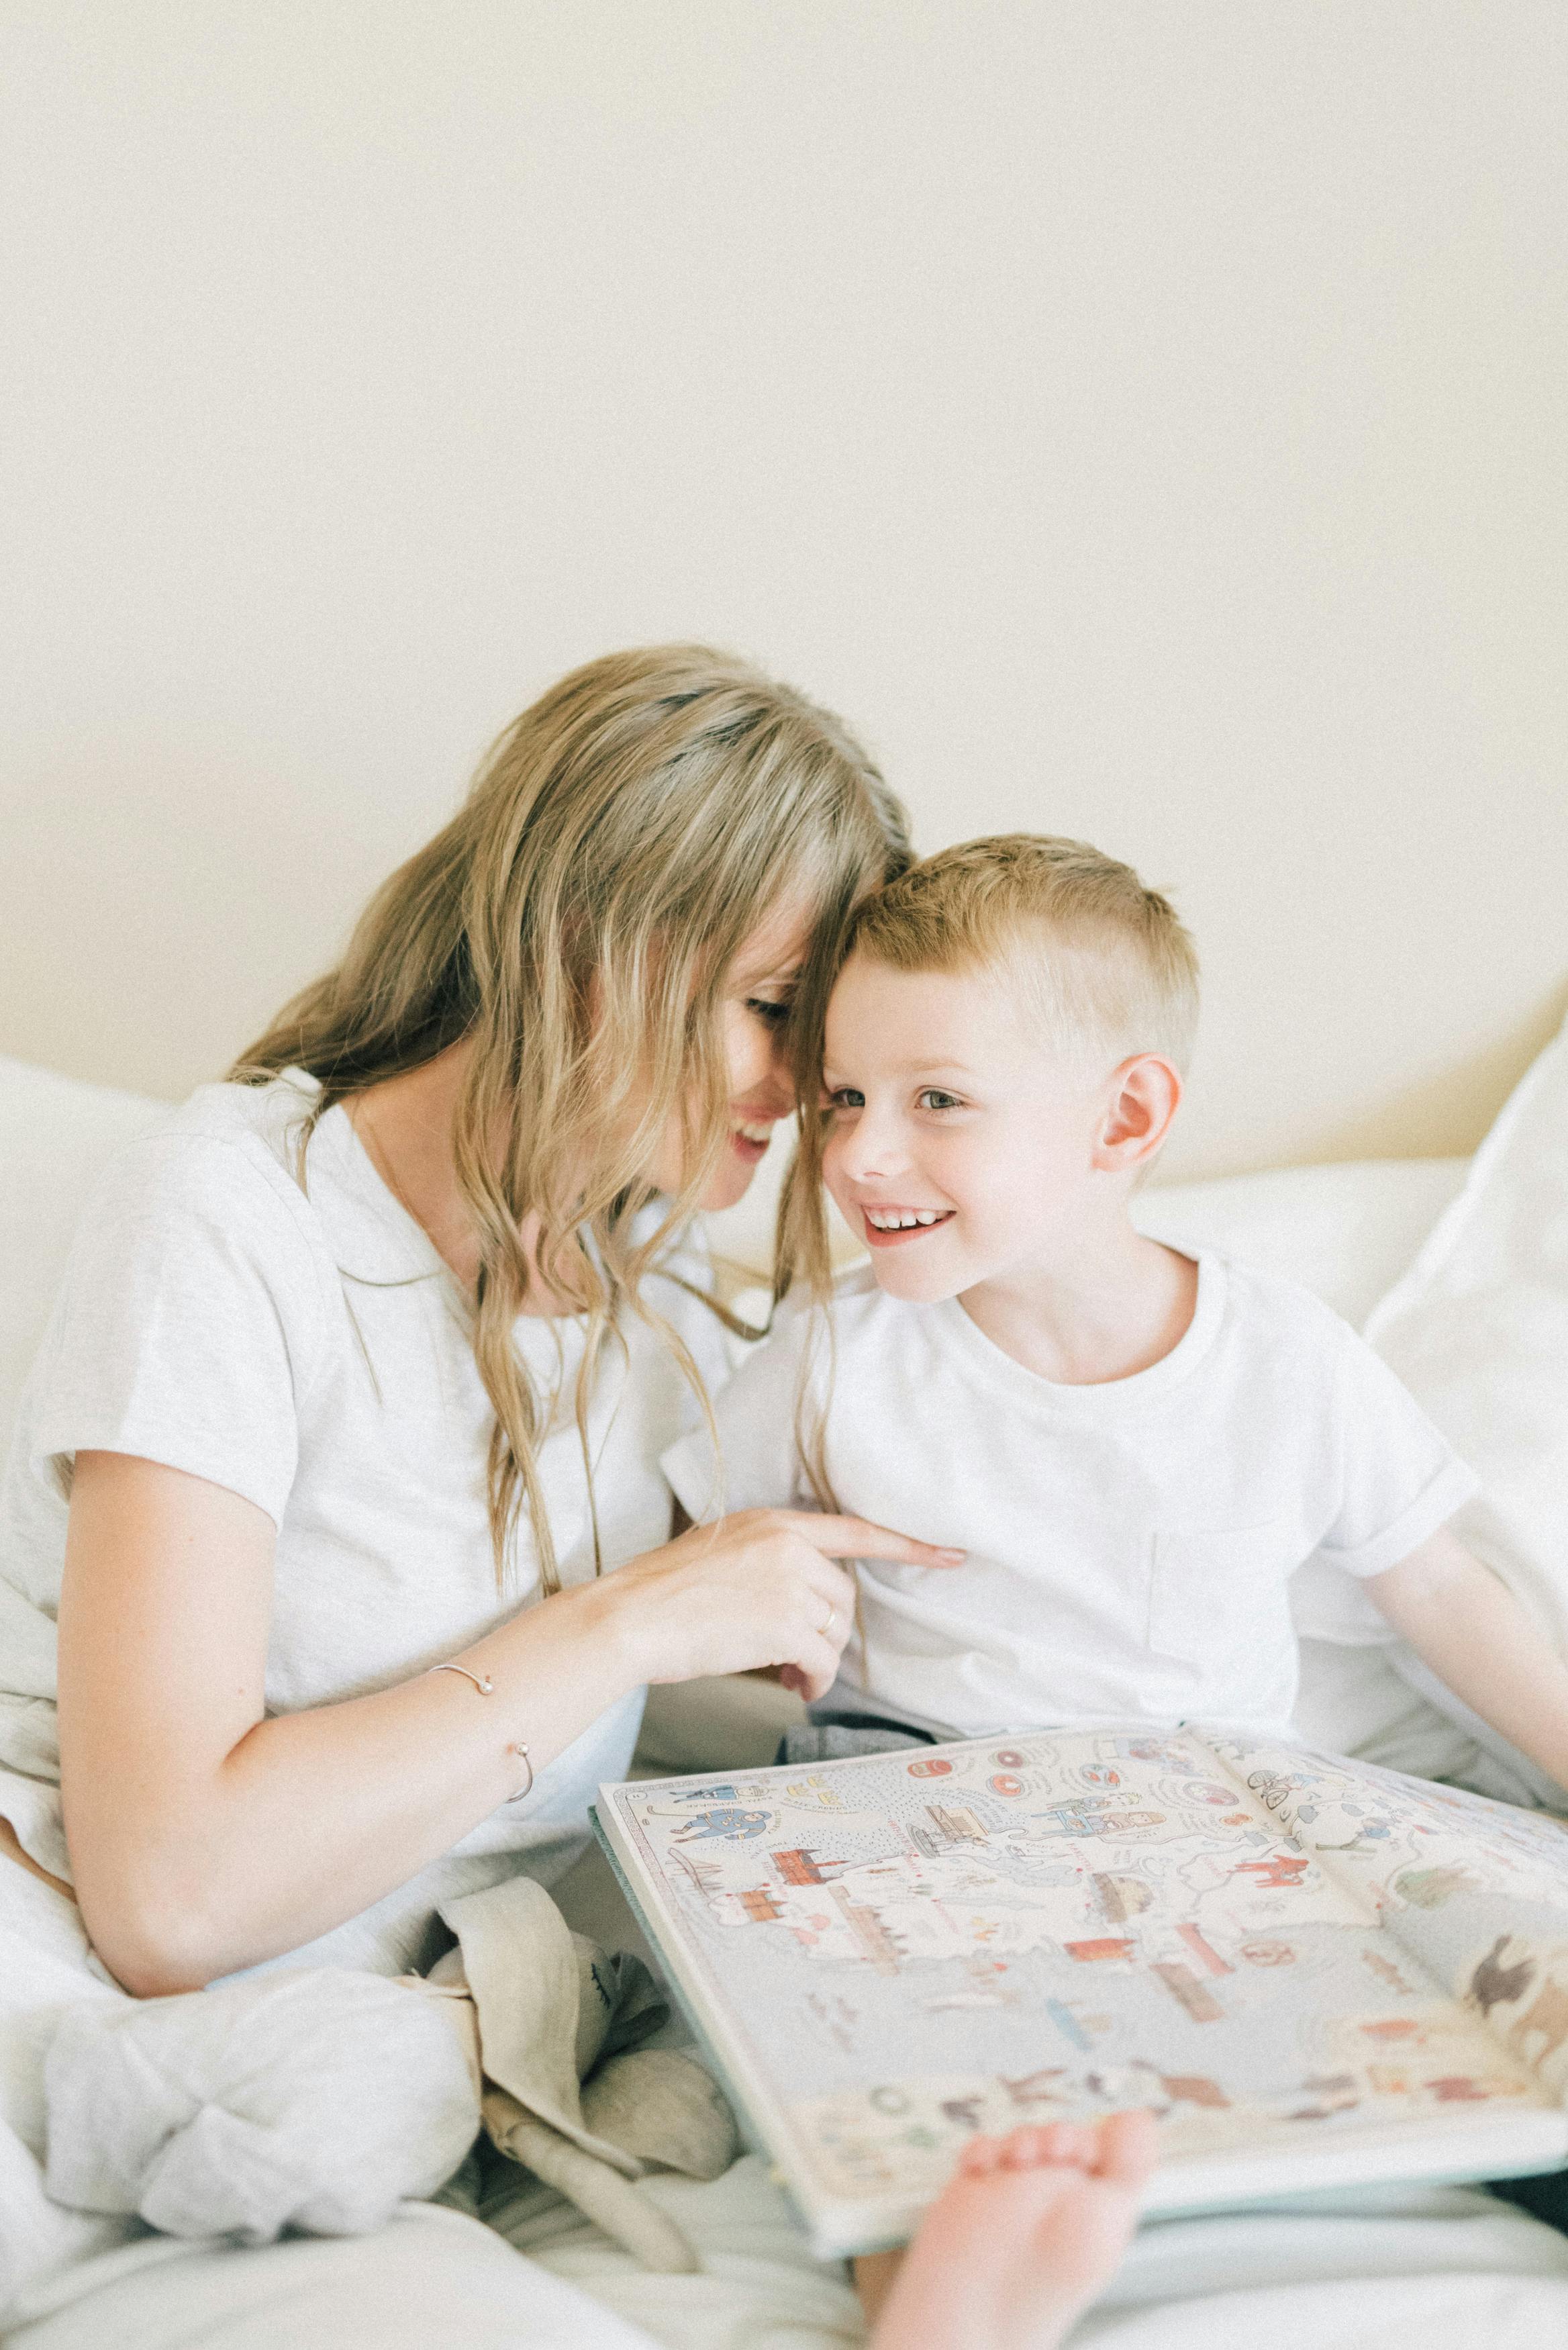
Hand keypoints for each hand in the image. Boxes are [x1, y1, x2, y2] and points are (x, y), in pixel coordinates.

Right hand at [603, 1510, 964, 1702]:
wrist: (627, 1618)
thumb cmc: (661, 1595)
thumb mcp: (718, 1553)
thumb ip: (766, 1563)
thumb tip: (799, 1607)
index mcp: (773, 1523)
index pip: (855, 1530)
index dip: (907, 1545)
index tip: (949, 1554)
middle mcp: (788, 1545)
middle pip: (842, 1596)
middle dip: (828, 1632)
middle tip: (798, 1661)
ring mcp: (788, 1583)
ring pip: (833, 1632)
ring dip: (818, 1662)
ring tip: (790, 1678)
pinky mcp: (783, 1623)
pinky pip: (822, 1661)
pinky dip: (814, 1682)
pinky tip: (791, 1688)